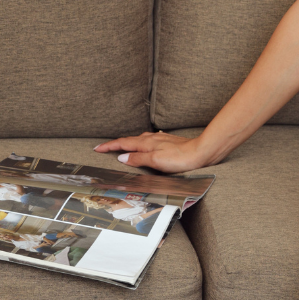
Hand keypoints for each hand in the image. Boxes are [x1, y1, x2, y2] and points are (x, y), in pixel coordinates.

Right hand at [93, 131, 208, 172]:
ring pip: (139, 140)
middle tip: (104, 148)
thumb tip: (122, 157)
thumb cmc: (180, 158)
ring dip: (128, 143)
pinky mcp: (168, 142)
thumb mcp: (155, 161)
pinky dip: (141, 144)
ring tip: (122, 146)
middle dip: (115, 144)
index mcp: (146, 143)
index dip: (109, 146)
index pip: (123, 143)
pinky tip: (146, 145)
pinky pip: (149, 141)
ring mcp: (160, 140)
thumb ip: (138, 159)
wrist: (201, 152)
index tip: (97, 148)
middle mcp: (152, 139)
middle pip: (129, 140)